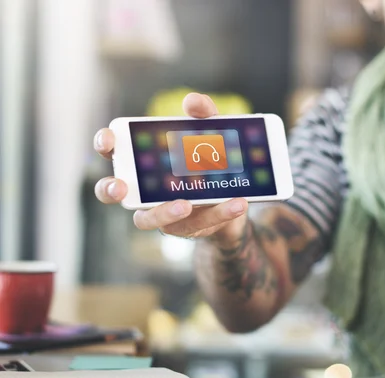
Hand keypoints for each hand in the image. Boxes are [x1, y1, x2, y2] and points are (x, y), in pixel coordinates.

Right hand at [93, 93, 247, 243]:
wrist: (238, 194)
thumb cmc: (211, 159)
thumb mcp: (213, 132)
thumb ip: (204, 115)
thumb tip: (192, 101)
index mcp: (143, 161)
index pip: (113, 151)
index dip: (105, 144)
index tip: (110, 140)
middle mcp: (143, 188)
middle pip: (112, 192)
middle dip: (110, 189)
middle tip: (120, 187)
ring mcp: (162, 211)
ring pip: (146, 219)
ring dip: (162, 212)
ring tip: (187, 203)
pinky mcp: (187, 227)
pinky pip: (200, 223)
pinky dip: (221, 212)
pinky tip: (238, 203)